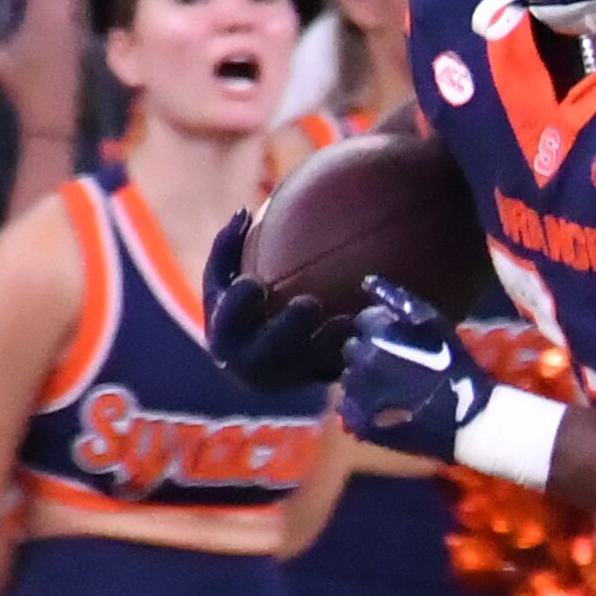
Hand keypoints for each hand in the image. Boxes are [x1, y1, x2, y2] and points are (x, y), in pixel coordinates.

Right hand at [203, 211, 346, 392]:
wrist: (259, 361)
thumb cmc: (239, 309)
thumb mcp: (223, 282)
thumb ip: (228, 249)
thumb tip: (244, 211)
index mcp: (224, 336)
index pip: (228, 320)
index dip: (240, 305)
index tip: (256, 284)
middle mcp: (253, 366)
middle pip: (269, 351)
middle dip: (288, 329)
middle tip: (309, 304)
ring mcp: (288, 379)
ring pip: (309, 368)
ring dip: (329, 344)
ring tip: (348, 320)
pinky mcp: (316, 383)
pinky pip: (336, 372)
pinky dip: (354, 351)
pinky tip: (372, 327)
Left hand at [334, 277, 491, 460]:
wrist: (467, 417)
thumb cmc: (455, 366)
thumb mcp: (434, 323)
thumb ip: (398, 299)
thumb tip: (366, 282)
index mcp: (378, 332)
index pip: (364, 322)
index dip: (383, 331)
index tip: (403, 343)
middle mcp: (362, 359)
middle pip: (352, 349)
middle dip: (370, 354)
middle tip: (399, 367)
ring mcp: (358, 391)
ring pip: (349, 378)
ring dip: (366, 380)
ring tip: (395, 390)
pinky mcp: (359, 419)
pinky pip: (349, 407)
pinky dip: (362, 406)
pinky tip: (387, 408)